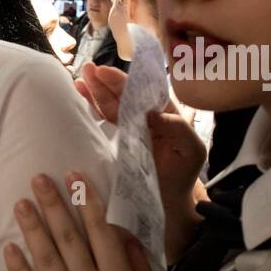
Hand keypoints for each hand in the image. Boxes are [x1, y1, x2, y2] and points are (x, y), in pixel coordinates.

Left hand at [2, 172, 170, 270]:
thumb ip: (140, 268)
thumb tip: (125, 236)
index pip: (100, 231)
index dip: (87, 201)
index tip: (76, 178)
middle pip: (68, 237)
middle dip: (53, 204)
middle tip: (38, 178)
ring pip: (46, 259)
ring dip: (32, 228)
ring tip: (20, 203)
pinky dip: (18, 269)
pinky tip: (9, 248)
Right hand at [75, 64, 206, 214]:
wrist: (168, 202)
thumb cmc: (183, 174)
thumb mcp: (190, 150)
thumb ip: (178, 128)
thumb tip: (151, 112)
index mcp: (165, 114)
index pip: (144, 91)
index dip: (125, 81)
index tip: (106, 72)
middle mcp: (146, 117)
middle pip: (124, 94)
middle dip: (106, 81)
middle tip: (88, 69)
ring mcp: (131, 128)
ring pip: (112, 104)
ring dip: (95, 91)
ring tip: (80, 78)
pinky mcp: (118, 140)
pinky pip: (105, 119)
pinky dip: (92, 107)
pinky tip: (81, 95)